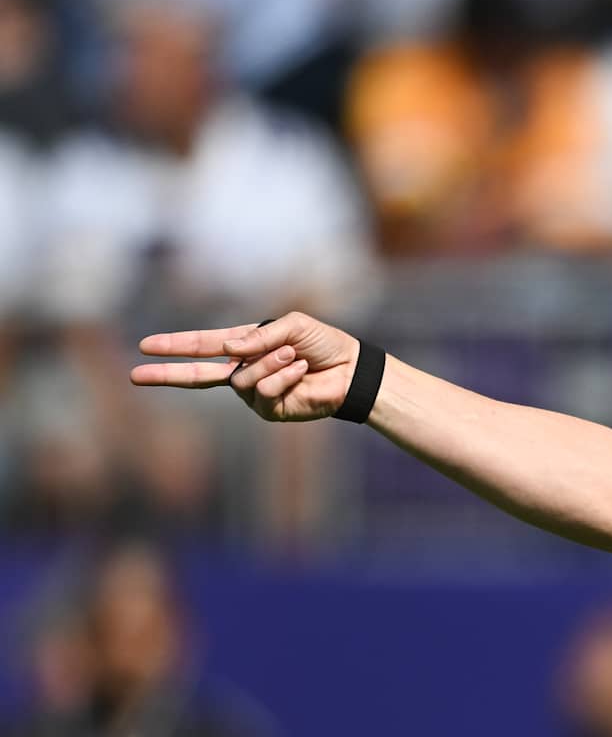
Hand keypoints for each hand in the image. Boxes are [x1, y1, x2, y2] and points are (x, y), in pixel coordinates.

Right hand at [132, 312, 359, 421]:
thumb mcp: (292, 327)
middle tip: (135, 374)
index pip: (203, 346)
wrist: (351, 370)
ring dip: (270, 363)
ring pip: (243, 378)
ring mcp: (255, 393)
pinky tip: (299, 372)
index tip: (145, 346)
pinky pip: (264, 391)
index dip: (175, 346)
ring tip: (295, 357)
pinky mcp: (270, 410)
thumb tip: (225, 348)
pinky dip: (283, 377)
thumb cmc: (323, 344)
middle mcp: (245, 370)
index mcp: (245, 346)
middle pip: (198, 375)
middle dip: (167, 374)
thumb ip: (258, 336)